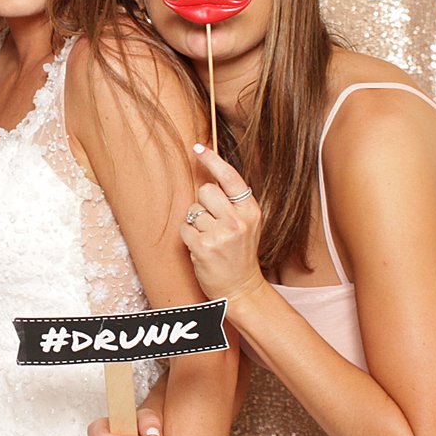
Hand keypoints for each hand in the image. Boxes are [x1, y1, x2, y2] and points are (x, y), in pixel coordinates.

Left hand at [180, 144, 268, 303]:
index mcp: (250, 210)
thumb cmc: (240, 253)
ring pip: (193, 211)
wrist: (241, 288)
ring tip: (209, 239)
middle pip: (205, 191)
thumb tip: (209, 175)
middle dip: (203, 203)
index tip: (198, 148)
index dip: (212, 160)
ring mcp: (220, 234)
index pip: (229, 178)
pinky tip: (201, 248)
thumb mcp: (248, 223)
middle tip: (213, 222)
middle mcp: (237, 220)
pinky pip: (185, 229)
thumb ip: (233, 202)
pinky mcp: (203, 247)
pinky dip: (189, 237)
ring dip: (196, 223)